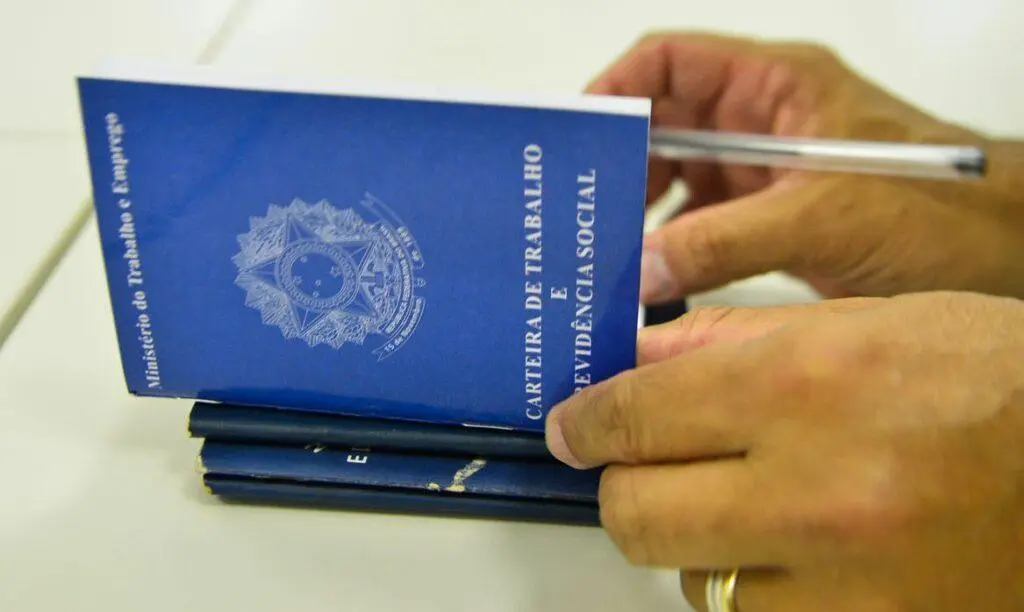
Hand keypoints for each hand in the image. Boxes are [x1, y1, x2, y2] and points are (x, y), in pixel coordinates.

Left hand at [544, 292, 1023, 610]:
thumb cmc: (994, 381)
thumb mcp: (864, 322)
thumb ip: (733, 340)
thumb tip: (636, 361)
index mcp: (804, 385)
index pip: (633, 416)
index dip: (585, 423)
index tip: (573, 428)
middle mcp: (815, 491)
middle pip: (636, 515)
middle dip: (624, 488)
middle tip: (646, 469)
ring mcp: (847, 585)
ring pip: (694, 583)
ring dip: (700, 545)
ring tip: (755, 507)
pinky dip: (758, 591)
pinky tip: (802, 555)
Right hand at [587, 32, 1023, 299]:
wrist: (999, 255)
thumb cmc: (939, 209)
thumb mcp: (823, 216)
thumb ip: (726, 241)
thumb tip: (639, 269)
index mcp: (776, 84)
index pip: (673, 62)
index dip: (618, 87)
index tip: (578, 136)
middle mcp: (760, 121)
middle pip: (662, 125)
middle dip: (619, 163)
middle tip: (578, 210)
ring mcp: (762, 173)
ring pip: (674, 178)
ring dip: (638, 210)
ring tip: (600, 249)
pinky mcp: (767, 220)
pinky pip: (697, 224)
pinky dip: (667, 247)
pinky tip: (645, 277)